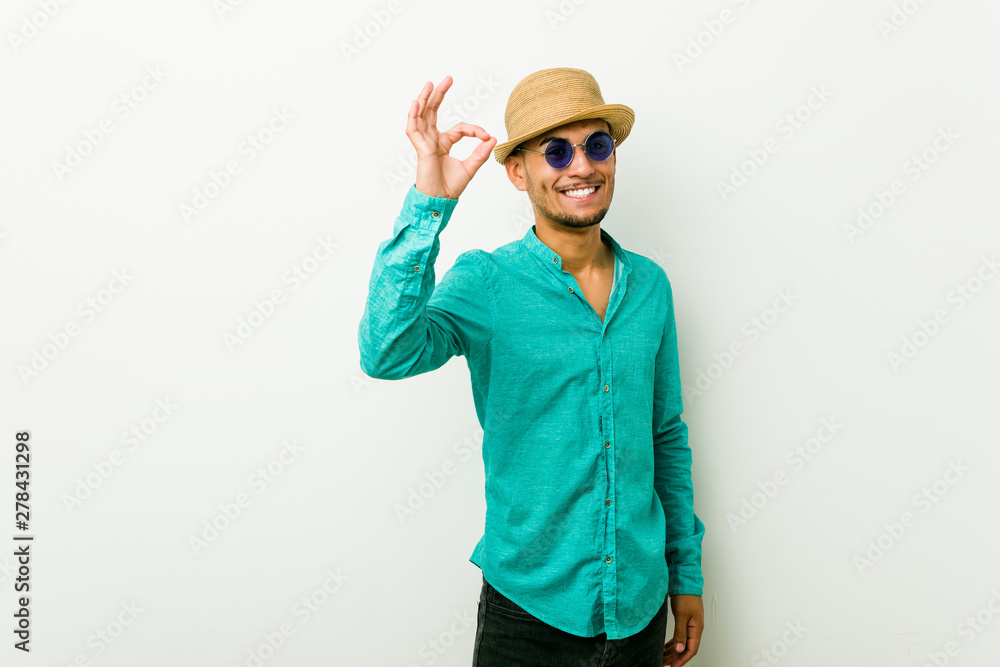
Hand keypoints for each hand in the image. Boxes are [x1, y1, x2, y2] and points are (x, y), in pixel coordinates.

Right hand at [406, 75, 496, 199]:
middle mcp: (433, 140)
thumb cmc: (450, 187)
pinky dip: (413, 116)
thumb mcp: (470, 167)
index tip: (485, 137)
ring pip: (421, 116)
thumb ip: (480, 153)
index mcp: (444, 144)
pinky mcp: (421, 149)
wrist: (440, 200)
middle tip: (448, 79)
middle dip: (439, 94)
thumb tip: (492, 138)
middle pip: (433, 112)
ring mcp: (425, 143)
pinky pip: (413, 129)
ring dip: (425, 99)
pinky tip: (417, 103)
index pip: (459, 128)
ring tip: (429, 84)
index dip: (474, 130)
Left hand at [662, 594, 703, 665]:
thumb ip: (680, 633)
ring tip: (663, 657)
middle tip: (665, 663)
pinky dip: (673, 643)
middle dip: (676, 657)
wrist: (685, 581)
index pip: (691, 650)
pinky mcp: (685, 620)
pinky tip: (666, 647)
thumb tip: (679, 648)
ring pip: (682, 643)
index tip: (673, 666)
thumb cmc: (686, 595)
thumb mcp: (682, 615)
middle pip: (686, 648)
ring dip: (673, 651)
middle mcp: (695, 628)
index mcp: (697, 628)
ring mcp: (690, 624)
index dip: (682, 659)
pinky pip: (680, 636)